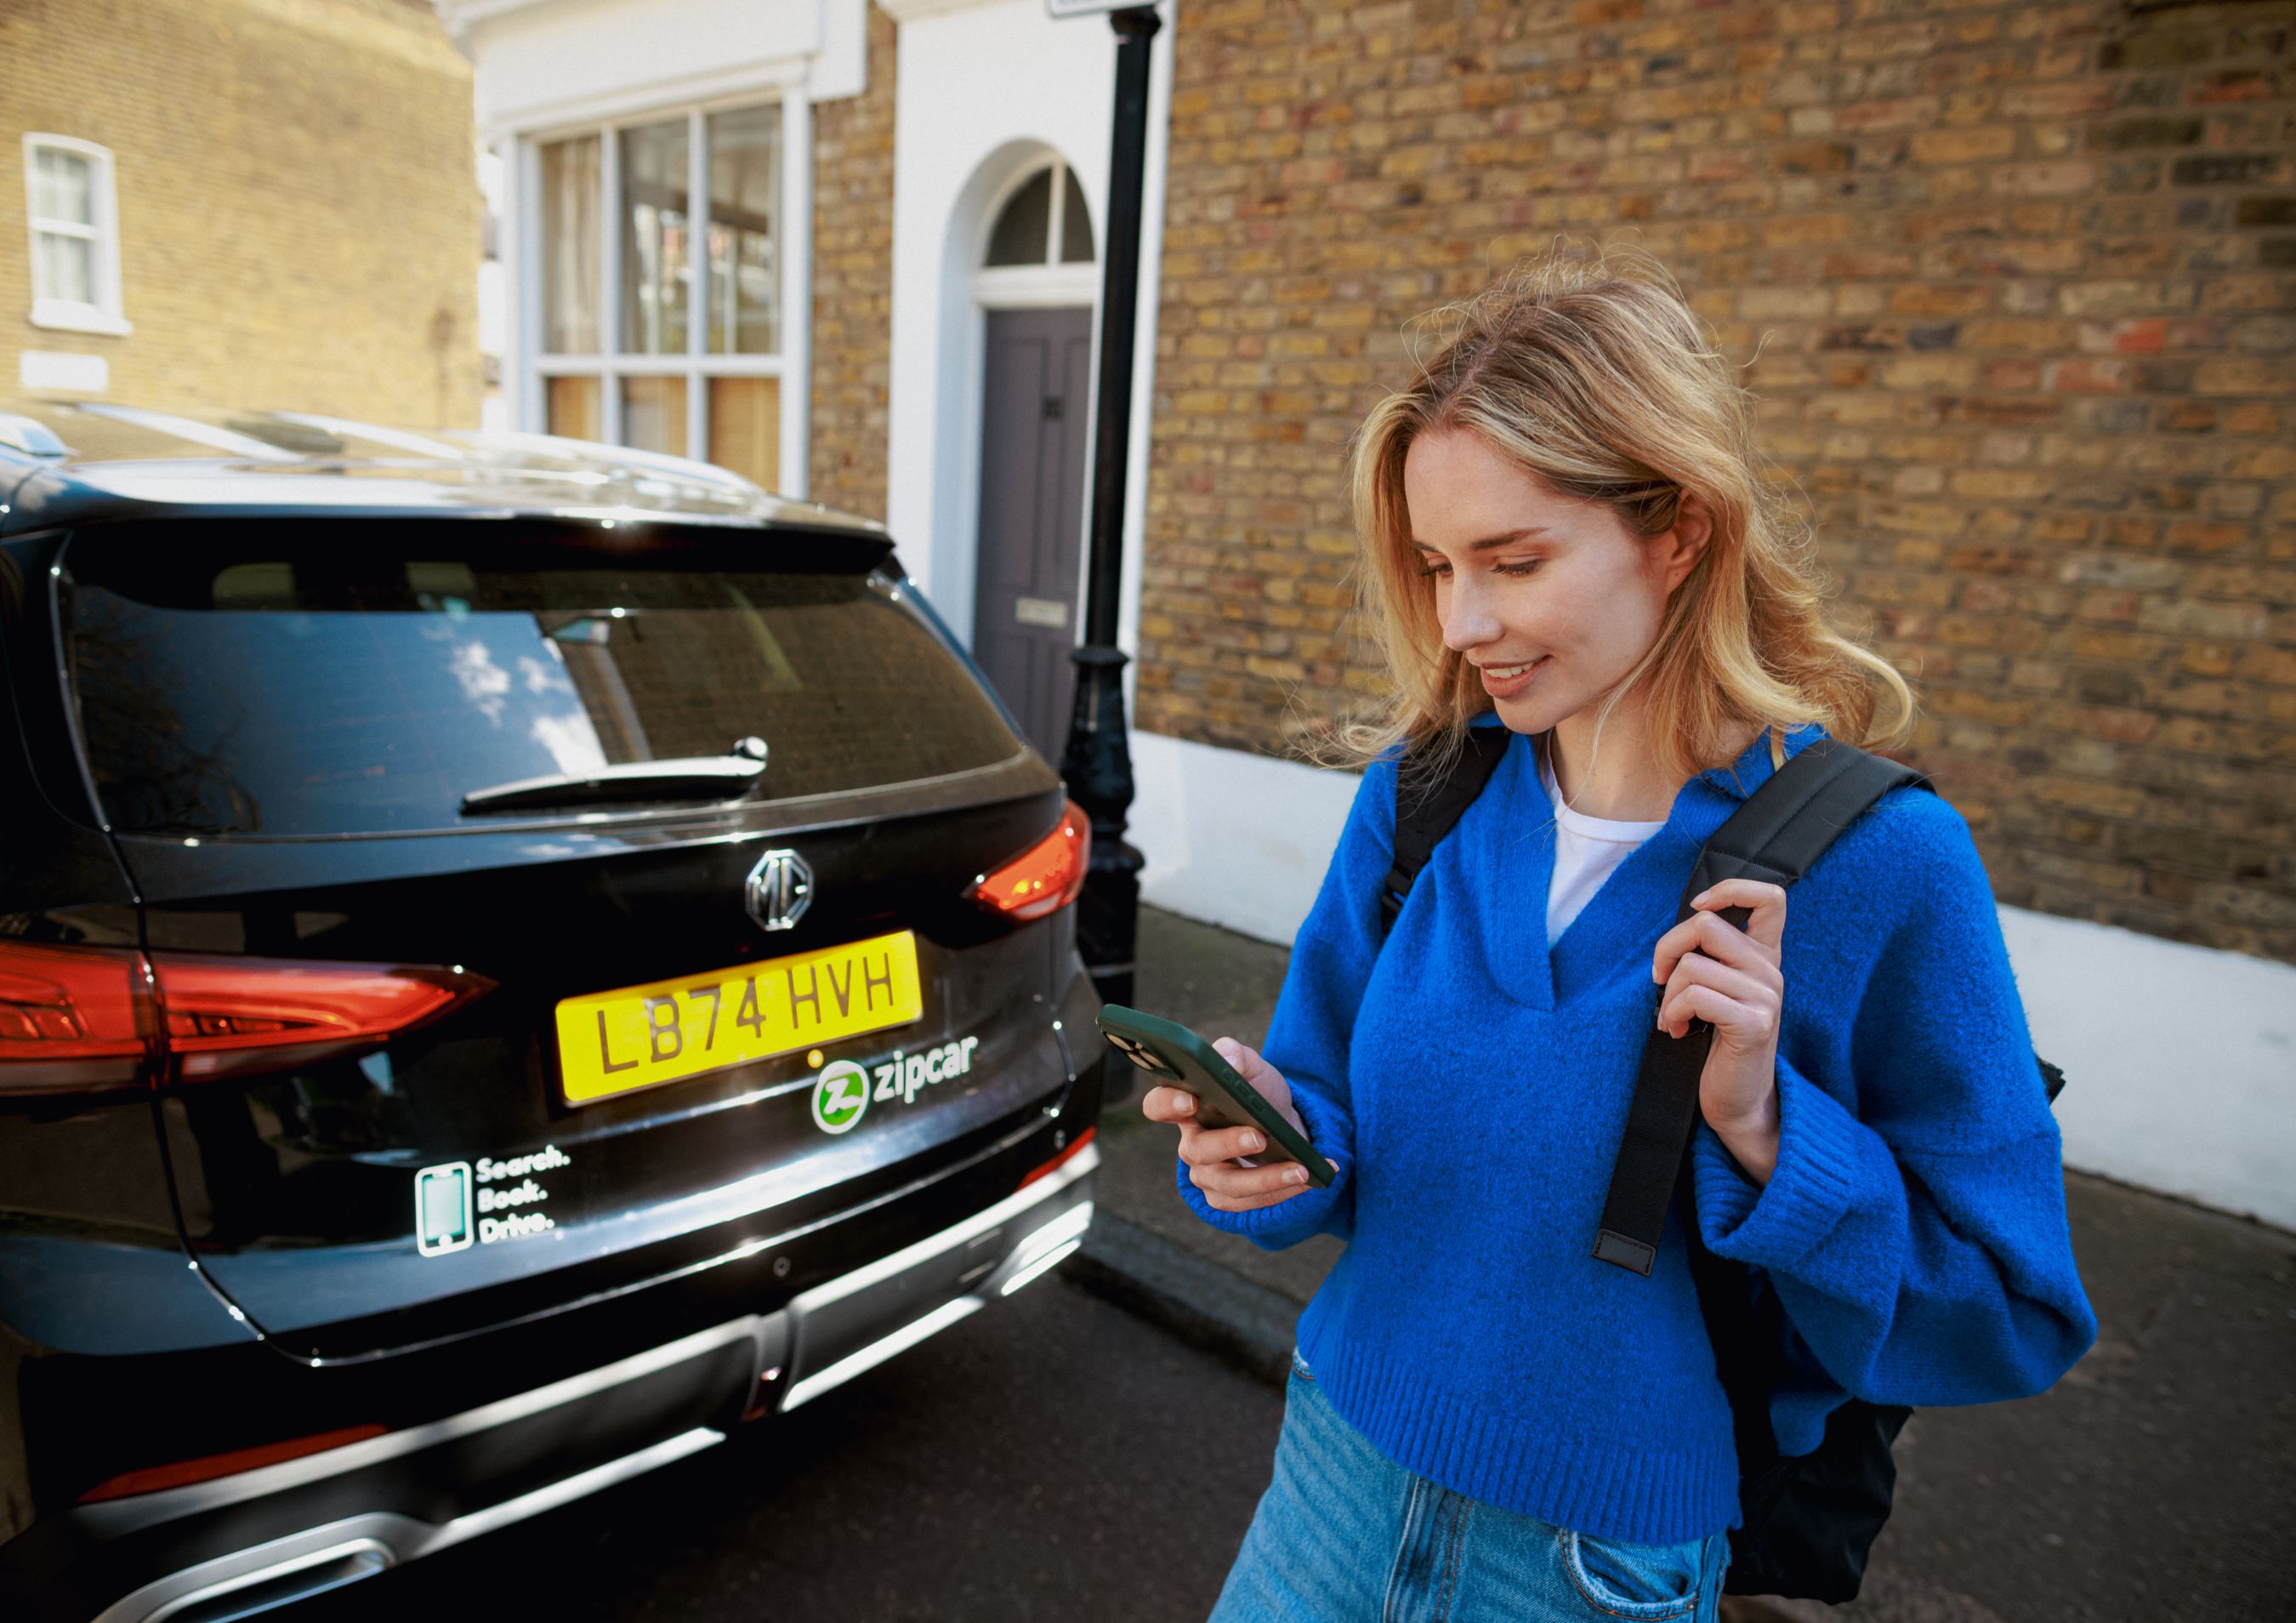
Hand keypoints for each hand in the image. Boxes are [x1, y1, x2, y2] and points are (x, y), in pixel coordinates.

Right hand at [1140, 1038, 1317, 1211]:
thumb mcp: (1253, 1067)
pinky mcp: (1226, 1197)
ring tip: (1299, 1170)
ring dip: (1265, 1179)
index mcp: (1186, 1106)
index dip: (1167, 1105)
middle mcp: (1191, 1143)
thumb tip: (1227, 1061)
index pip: (1157, 1105)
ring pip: (1227, 1184)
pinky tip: (1307, 1179)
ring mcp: (1206, 1174)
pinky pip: (1249, 1202)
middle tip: (1260, 1136)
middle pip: (1199, 1150)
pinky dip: (1281, 1192)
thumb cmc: (1257, 1092)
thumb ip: (1236, 1055)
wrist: (1281, 1123)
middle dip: (1229, 1144)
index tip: (1191, 1100)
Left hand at [1651, 878, 1786, 1184]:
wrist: (1738, 1101)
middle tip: (1660, 981)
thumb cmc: (1717, 1043)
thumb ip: (1710, 956)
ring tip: (1673, 1018)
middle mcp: (1771, 971)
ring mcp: (1766, 997)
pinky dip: (1673, 1013)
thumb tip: (1680, 927)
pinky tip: (1678, 1031)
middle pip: (1705, 925)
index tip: (1697, 909)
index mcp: (1764, 956)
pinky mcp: (1753, 1024)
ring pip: (1692, 966)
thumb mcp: (1718, 990)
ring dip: (1667, 994)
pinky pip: (1694, 996)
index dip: (1729, 889)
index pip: (1770, 897)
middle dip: (1667, 950)